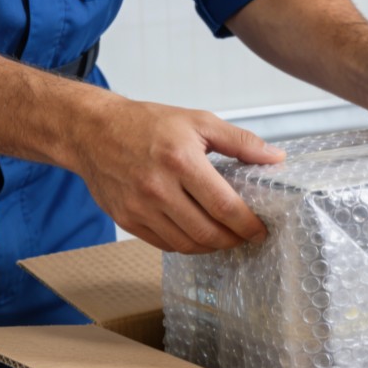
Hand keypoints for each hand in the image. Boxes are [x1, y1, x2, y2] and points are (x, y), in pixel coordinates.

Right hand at [68, 97, 285, 253]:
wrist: (91, 131)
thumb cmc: (146, 124)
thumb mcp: (198, 121)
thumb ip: (240, 141)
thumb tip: (275, 156)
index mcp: (180, 160)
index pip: (224, 206)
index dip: (248, 225)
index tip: (261, 231)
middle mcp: (158, 188)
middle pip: (207, 232)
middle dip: (233, 240)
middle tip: (246, 236)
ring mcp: (140, 207)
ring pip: (187, 244)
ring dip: (212, 246)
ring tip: (225, 236)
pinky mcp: (127, 220)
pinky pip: (165, 245)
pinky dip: (187, 245)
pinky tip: (198, 234)